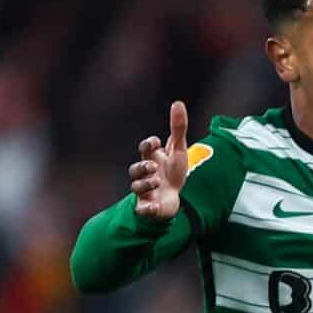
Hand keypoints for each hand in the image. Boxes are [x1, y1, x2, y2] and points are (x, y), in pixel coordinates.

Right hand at [130, 100, 191, 219]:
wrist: (171, 199)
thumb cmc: (172, 172)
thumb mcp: (178, 150)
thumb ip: (178, 128)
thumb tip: (178, 103)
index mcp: (153, 159)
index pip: (145, 149)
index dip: (148, 144)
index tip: (156, 142)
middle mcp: (146, 175)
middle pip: (135, 169)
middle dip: (142, 166)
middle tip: (153, 166)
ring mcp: (146, 191)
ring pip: (136, 187)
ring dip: (145, 183)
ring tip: (156, 181)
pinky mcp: (149, 207)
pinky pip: (142, 210)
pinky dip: (145, 209)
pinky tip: (151, 206)